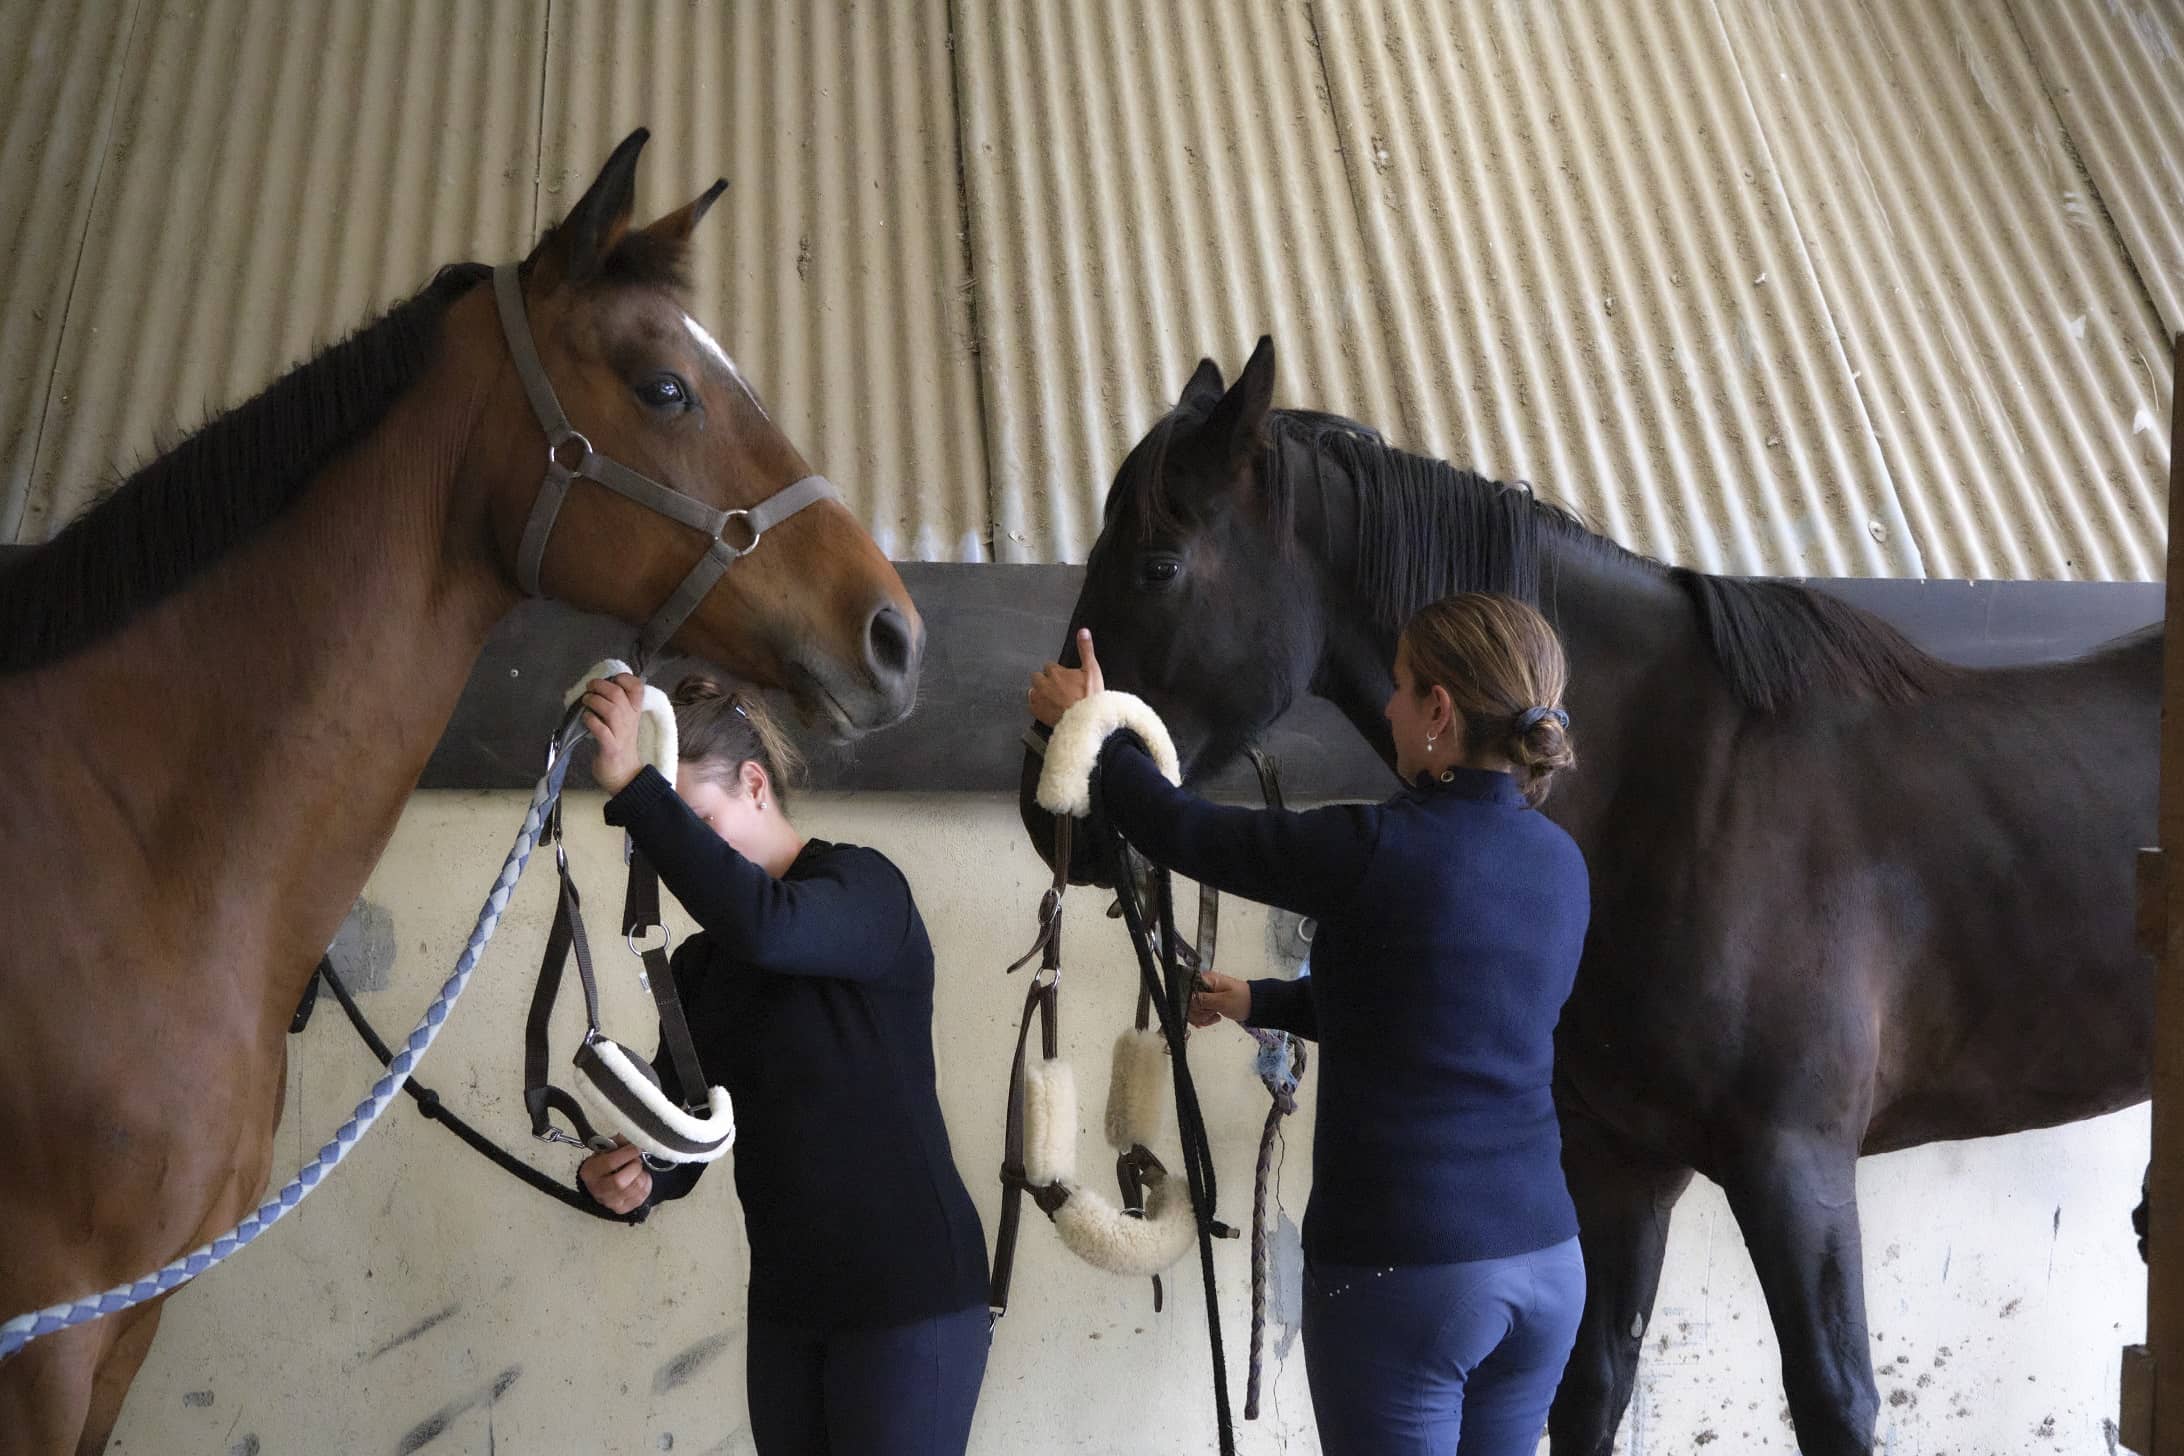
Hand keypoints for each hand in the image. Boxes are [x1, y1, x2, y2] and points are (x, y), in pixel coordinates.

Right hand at [578, 1136, 651, 1212]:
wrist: (602, 1184)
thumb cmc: (605, 1163)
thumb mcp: (606, 1149)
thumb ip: (618, 1142)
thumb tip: (633, 1137)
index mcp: (590, 1171)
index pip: (609, 1163)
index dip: (626, 1154)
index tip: (636, 1148)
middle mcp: (597, 1189)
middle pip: (619, 1182)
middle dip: (634, 1168)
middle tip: (637, 1160)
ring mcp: (609, 1202)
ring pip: (633, 1189)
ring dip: (641, 1175)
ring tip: (638, 1169)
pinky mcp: (621, 1209)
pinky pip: (640, 1197)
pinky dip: (646, 1185)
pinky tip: (641, 1178)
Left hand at [581, 674, 646, 793]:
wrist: (624, 775)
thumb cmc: (619, 746)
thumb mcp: (622, 723)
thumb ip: (613, 706)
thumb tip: (592, 690)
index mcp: (634, 712)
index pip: (638, 688)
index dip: (625, 678)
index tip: (613, 679)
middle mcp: (630, 720)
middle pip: (619, 694)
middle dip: (601, 686)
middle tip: (590, 687)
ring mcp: (621, 734)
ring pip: (611, 709)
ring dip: (594, 701)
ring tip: (586, 702)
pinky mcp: (610, 747)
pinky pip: (601, 730)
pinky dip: (591, 720)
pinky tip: (585, 719)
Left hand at [1028, 628, 1105, 726]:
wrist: (1086, 720)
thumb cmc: (1090, 697)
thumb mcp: (1092, 669)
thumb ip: (1086, 649)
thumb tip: (1083, 631)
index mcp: (1056, 672)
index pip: (1049, 666)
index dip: (1057, 672)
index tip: (1063, 677)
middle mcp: (1044, 684)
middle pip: (1037, 677)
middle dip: (1045, 680)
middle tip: (1057, 688)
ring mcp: (1039, 699)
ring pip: (1033, 690)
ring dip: (1040, 692)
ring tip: (1052, 698)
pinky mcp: (1037, 712)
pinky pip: (1031, 705)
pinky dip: (1037, 705)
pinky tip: (1046, 708)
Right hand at [1188, 970, 1251, 1026]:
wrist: (1255, 1005)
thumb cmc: (1244, 999)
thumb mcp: (1222, 1000)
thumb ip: (1204, 1000)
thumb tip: (1189, 999)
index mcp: (1207, 979)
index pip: (1188, 990)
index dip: (1192, 1002)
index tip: (1202, 1008)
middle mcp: (1204, 986)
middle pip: (1189, 1002)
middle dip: (1199, 1012)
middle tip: (1211, 1011)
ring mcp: (1206, 995)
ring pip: (1193, 1010)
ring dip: (1203, 1017)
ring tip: (1215, 1015)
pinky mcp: (1208, 1003)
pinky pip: (1199, 1013)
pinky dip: (1205, 1019)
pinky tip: (1214, 1018)